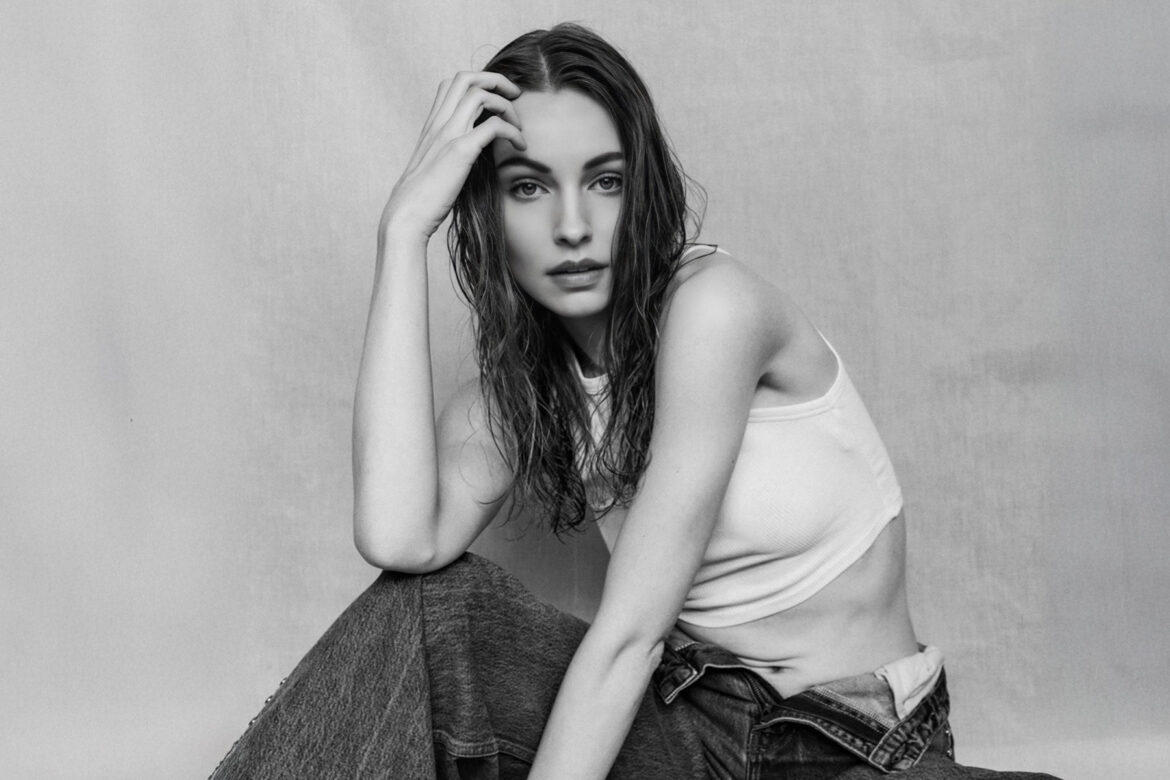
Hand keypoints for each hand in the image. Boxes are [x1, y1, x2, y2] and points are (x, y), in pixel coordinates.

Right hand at [379, 71, 525, 244]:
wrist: (406, 215)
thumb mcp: (434, 165)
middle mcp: (439, 123)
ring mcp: (448, 134)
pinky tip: (521, 146)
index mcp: (432, 124)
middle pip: (467, 78)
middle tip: (515, 95)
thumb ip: (450, 150)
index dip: (478, 82)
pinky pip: (493, 126)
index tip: (497, 98)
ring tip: (519, 125)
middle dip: (497, 80)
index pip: (453, 84)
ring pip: (481, 94)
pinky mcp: (460, 152)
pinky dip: (513, 131)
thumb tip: (470, 152)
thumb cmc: (422, 197)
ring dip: (507, 105)